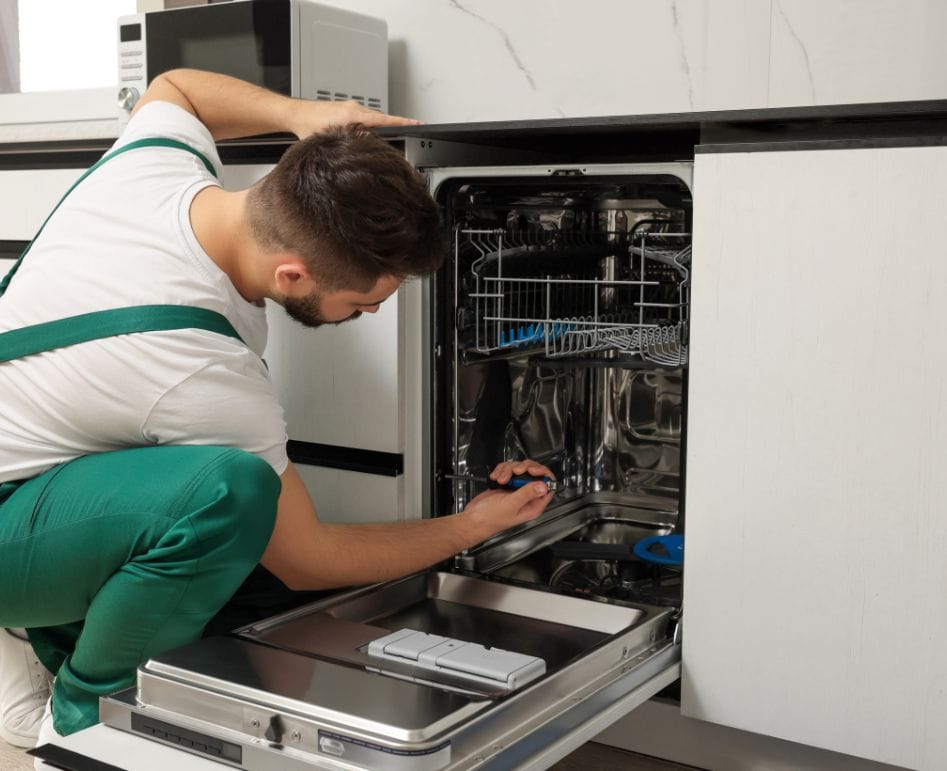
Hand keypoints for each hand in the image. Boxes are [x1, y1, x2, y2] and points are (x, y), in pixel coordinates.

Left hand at [289, 99, 420, 137]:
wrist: (295, 114)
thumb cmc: (306, 126)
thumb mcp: (328, 141)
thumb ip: (346, 145)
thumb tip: (361, 151)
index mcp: (352, 116)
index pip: (384, 119)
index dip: (403, 122)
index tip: (417, 123)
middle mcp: (354, 109)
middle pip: (383, 118)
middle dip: (397, 125)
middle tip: (411, 131)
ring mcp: (351, 107)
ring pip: (374, 118)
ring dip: (382, 127)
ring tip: (391, 137)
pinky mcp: (347, 109)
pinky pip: (366, 117)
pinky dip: (372, 125)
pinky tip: (369, 135)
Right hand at [461, 459, 556, 540]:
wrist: (474, 519)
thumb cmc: (490, 519)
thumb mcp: (510, 505)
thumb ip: (527, 494)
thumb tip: (543, 486)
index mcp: (533, 505)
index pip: (548, 486)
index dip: (543, 475)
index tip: (532, 470)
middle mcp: (527, 497)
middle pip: (535, 473)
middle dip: (524, 468)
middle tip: (515, 472)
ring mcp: (516, 490)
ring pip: (520, 469)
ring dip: (509, 470)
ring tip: (502, 479)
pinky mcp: (507, 485)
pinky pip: (509, 470)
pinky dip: (501, 470)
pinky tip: (496, 478)